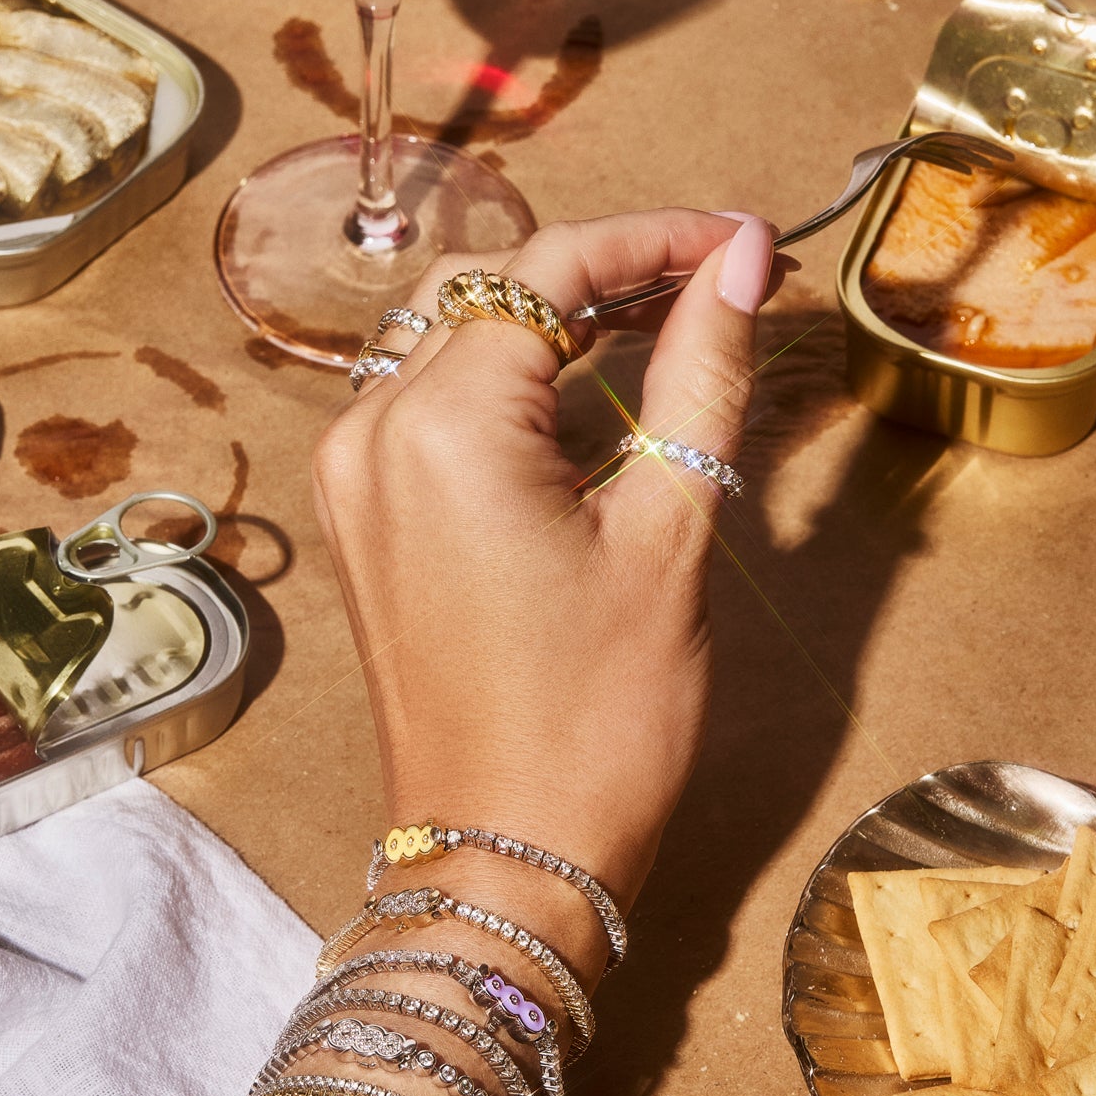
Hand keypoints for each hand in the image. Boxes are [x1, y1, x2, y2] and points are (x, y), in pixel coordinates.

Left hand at [312, 210, 783, 940]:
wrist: (508, 857)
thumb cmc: (596, 722)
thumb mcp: (669, 536)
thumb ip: (703, 377)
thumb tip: (743, 263)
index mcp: (439, 425)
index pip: (546, 269)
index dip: (655, 238)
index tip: (742, 242)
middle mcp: (368, 432)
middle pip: (485, 290)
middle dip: (601, 270)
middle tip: (712, 281)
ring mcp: (352, 481)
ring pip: (450, 342)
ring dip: (551, 323)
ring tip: (665, 324)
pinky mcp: (363, 523)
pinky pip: (428, 408)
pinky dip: (506, 385)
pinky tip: (587, 397)